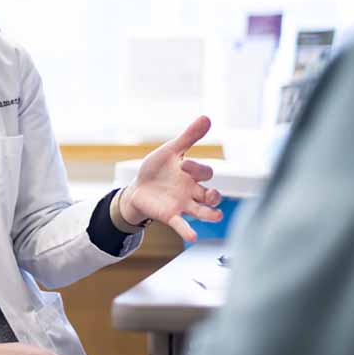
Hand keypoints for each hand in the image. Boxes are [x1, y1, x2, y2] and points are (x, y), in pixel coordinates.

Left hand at [120, 115, 222, 241]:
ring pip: (202, 211)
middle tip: (211, 195)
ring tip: (216, 215)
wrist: (138, 187)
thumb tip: (207, 117)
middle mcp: (192, 191)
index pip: (205, 172)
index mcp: (192, 175)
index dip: (198, 169)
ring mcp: (183, 204)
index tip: (183, 164)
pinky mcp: (170, 215)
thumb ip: (188, 137)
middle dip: (214, 196)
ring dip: (210, 214)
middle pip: (211, 195)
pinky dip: (187, 230)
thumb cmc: (157, 168)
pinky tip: (193, 237)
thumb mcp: (171, 151)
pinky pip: (182, 224)